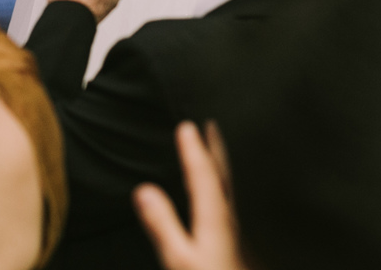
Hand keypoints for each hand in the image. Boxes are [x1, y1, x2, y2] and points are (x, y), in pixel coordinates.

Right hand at [134, 121, 247, 269]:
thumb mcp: (179, 259)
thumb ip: (162, 224)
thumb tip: (144, 189)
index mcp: (215, 220)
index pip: (203, 176)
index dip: (194, 150)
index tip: (186, 125)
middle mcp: (229, 222)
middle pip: (223, 178)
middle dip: (215, 150)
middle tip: (211, 125)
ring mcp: (235, 235)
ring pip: (229, 190)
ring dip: (221, 167)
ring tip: (217, 152)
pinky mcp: (236, 247)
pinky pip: (230, 205)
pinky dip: (223, 189)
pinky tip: (221, 201)